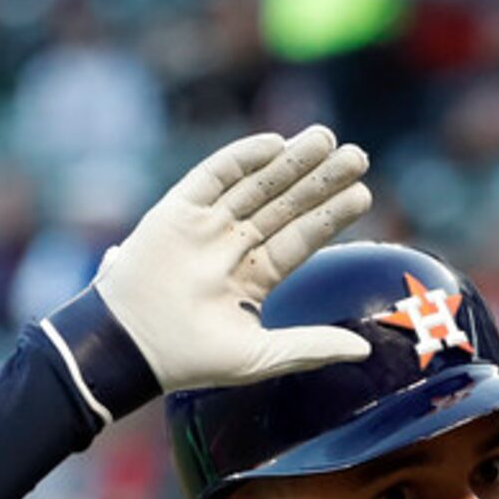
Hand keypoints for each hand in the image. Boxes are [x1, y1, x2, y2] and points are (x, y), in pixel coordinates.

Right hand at [84, 124, 373, 396]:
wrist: (131, 347)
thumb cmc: (192, 359)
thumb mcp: (261, 356)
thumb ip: (312, 346)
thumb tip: (366, 351)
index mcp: (253, 278)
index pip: (300, 239)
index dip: (331, 216)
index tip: (364, 194)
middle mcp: (232, 246)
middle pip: (284, 204)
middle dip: (320, 180)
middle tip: (358, 155)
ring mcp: (205, 226)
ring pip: (256, 184)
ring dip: (290, 161)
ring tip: (326, 138)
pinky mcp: (177, 210)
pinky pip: (214, 175)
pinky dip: (243, 157)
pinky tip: (276, 144)